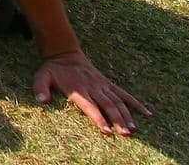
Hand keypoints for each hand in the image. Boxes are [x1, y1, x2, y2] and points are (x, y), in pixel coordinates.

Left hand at [34, 49, 151, 136]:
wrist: (64, 53)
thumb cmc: (53, 70)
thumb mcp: (42, 77)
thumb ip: (41, 88)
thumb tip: (42, 101)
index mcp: (78, 89)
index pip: (90, 106)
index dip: (98, 118)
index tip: (107, 131)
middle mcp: (93, 88)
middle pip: (108, 105)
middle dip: (117, 120)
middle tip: (126, 134)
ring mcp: (102, 85)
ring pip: (118, 101)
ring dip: (127, 115)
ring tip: (134, 130)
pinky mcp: (108, 83)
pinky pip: (124, 94)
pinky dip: (136, 103)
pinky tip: (148, 114)